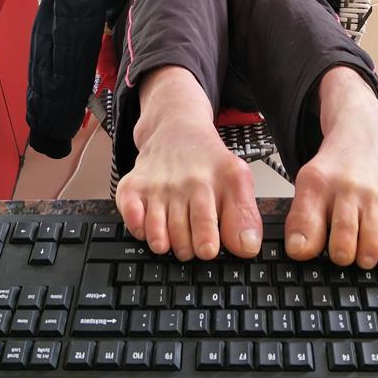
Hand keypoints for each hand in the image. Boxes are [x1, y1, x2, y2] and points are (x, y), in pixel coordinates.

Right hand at [115, 66, 262, 260]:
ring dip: (163, 242)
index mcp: (216, 180)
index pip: (208, 220)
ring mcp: (158, 184)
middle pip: (181, 232)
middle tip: (191, 248)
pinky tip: (146, 226)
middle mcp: (186, 181)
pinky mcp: (134, 185)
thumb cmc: (207, 161)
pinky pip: (130, 214)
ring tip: (170, 242)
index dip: (207, 241)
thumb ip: (245, 215)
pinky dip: (137, 227)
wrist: (176, 127)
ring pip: (156, 230)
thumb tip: (247, 248)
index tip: (208, 250)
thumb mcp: (237, 179)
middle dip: (187, 249)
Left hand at [285, 66, 377, 266]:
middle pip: (368, 246)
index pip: (337, 238)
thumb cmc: (337, 168)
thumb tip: (298, 252)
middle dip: (363, 258)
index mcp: (327, 188)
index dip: (339, 254)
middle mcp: (360, 188)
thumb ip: (301, 221)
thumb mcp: (308, 187)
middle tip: (361, 254)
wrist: (364, 133)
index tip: (339, 254)